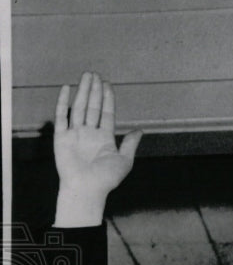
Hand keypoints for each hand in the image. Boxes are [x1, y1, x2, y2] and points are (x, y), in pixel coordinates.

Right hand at [54, 71, 141, 225]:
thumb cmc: (106, 179)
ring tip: (86, 76)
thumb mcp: (124, 161)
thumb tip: (140, 131)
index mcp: (104, 138)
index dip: (107, 99)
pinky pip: (61, 116)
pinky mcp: (61, 137)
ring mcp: (75, 134)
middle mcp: (89, 134)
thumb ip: (130, 144)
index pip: (106, 113)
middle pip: (92, 107)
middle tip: (96, 74)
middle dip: (94, 91)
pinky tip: (66, 88)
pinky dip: (62, 102)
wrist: (86, 189)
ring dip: (82, 92)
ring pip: (79, 107)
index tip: (108, 84)